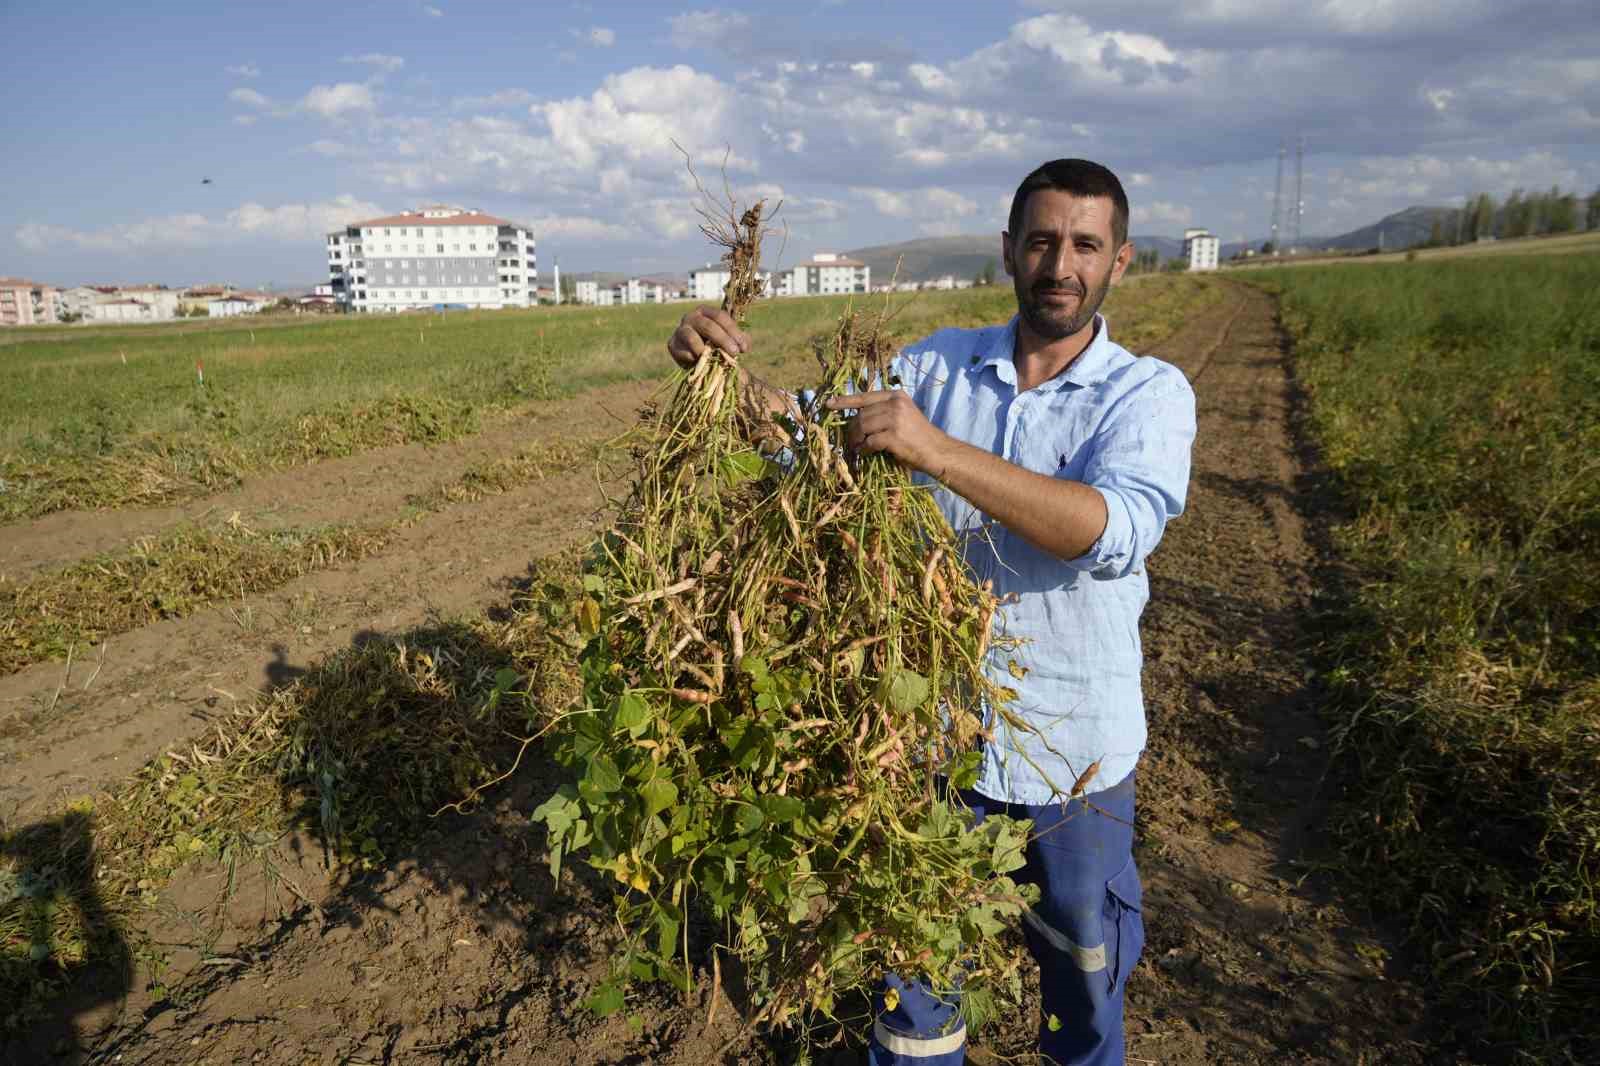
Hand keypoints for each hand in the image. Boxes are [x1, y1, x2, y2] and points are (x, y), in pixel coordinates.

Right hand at [667, 305, 751, 368]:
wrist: (701, 362)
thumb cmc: (719, 348)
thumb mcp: (732, 341)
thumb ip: (741, 340)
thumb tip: (744, 344)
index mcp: (706, 311)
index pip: (720, 316)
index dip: (733, 332)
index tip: (744, 348)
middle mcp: (691, 317)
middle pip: (708, 326)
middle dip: (723, 340)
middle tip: (734, 353)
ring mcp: (680, 330)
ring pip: (692, 338)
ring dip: (706, 351)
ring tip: (715, 359)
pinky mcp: (672, 345)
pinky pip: (684, 352)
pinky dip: (694, 359)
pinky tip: (700, 363)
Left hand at [824, 391, 949, 475]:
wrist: (937, 451)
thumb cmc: (918, 437)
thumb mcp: (903, 415)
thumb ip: (883, 412)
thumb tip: (857, 420)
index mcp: (896, 396)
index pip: (865, 396)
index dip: (845, 401)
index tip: (829, 403)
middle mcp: (895, 404)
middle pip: (861, 415)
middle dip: (852, 429)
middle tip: (851, 441)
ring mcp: (895, 419)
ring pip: (863, 427)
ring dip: (857, 439)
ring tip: (858, 447)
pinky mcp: (893, 436)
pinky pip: (870, 442)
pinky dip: (865, 449)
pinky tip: (868, 453)